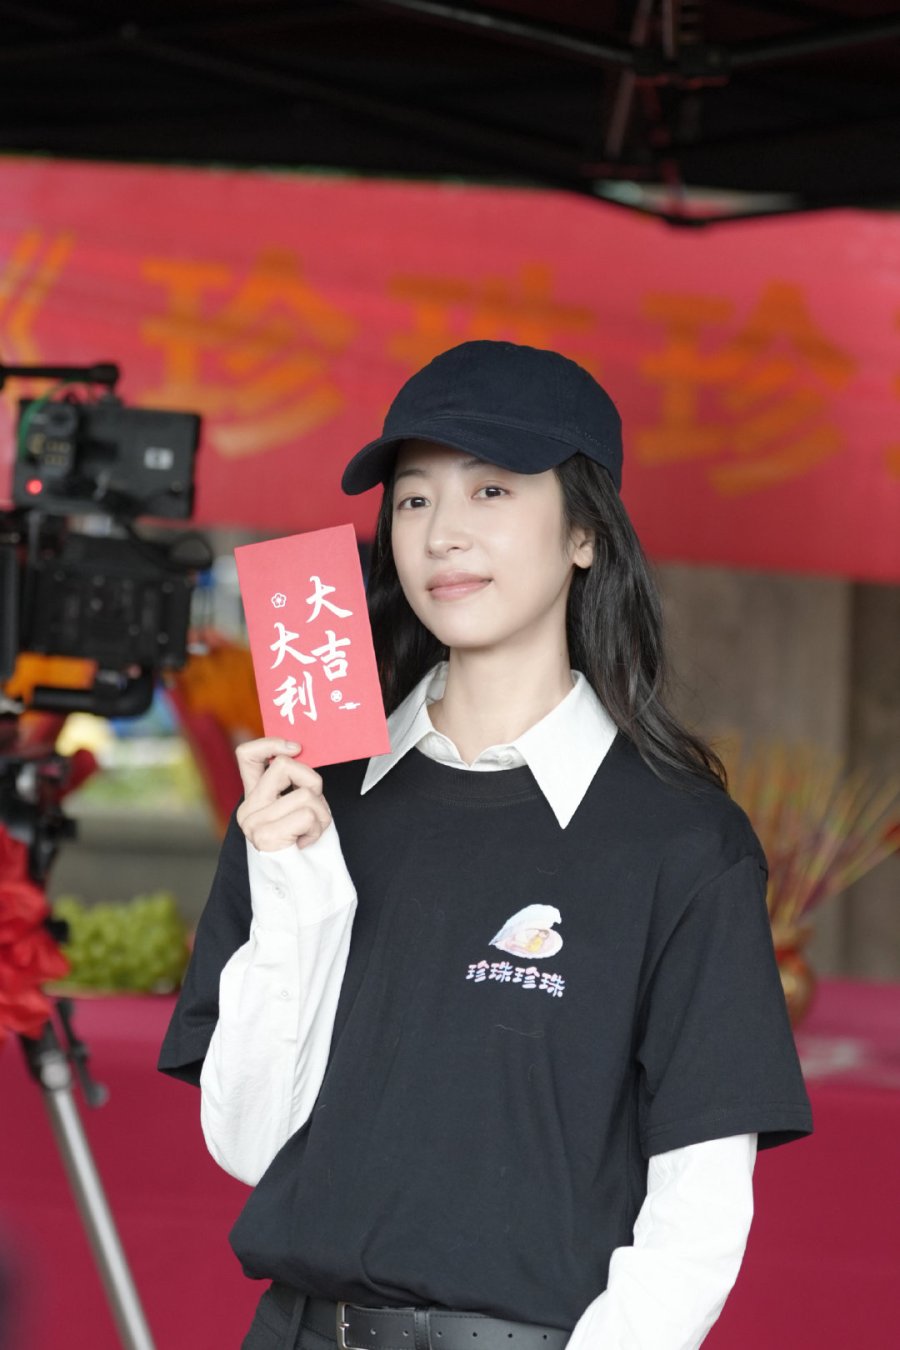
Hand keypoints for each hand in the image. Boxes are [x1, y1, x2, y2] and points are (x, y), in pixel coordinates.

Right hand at [235, 738, 331, 852]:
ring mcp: (253, 823)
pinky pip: (307, 814)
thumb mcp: (299, 807)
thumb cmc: (306, 847)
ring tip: (312, 831)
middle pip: (284, 766)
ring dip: (321, 812)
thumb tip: (299, 750)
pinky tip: (308, 842)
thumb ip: (293, 784)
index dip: (271, 743)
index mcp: (255, 798)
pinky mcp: (265, 836)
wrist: (302, 891)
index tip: (296, 747)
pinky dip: (318, 827)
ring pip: (304, 793)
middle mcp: (247, 809)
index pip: (247, 755)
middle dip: (312, 782)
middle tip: (314, 807)